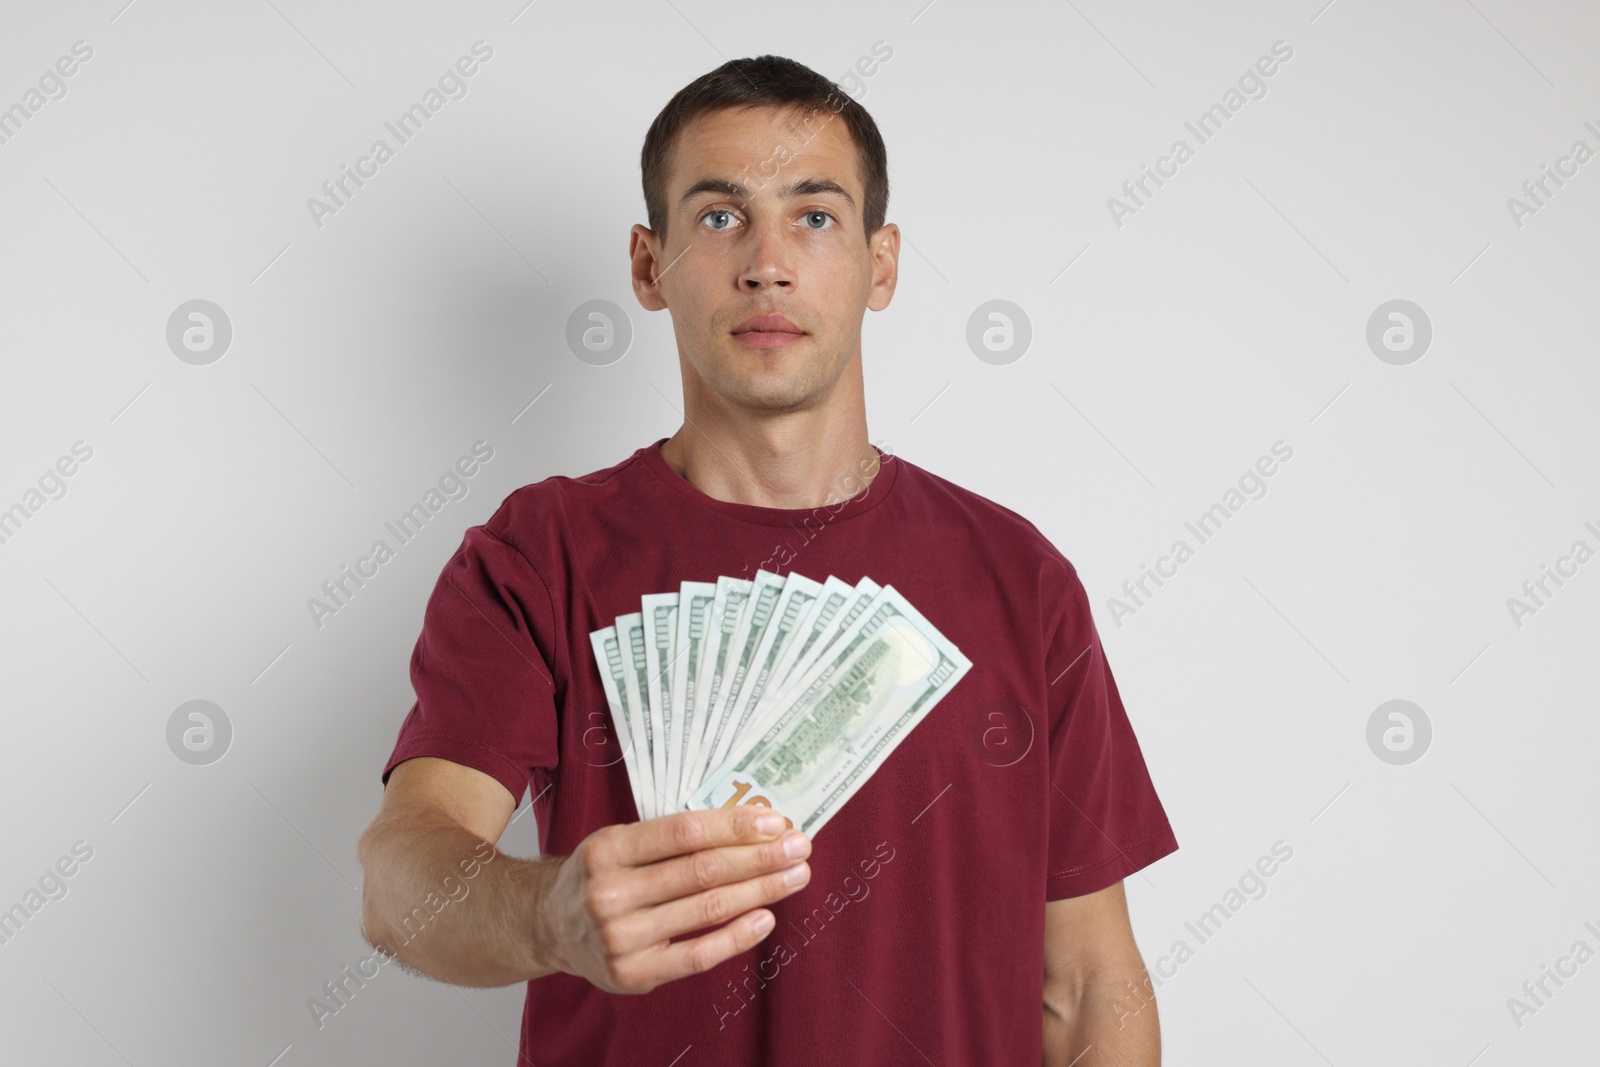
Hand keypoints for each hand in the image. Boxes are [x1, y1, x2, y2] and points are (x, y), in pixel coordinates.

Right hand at [537, 806, 811, 993]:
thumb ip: (672, 838)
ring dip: (760, 891)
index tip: (776, 821)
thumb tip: (751, 826)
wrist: (550, 927)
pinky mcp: (634, 973)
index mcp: (607, 848)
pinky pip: (698, 954)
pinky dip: (737, 936)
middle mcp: (610, 892)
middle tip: (800, 846)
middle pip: (702, 870)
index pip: (684, 832)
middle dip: (759, 857)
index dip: (735, 825)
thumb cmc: (602, 876)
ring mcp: (620, 937)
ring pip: (706, 909)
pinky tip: (765, 917)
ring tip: (794, 876)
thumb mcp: (620, 842)